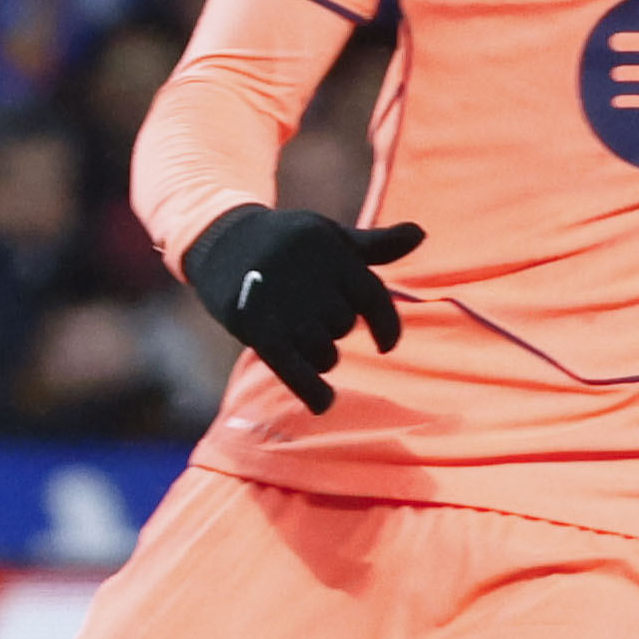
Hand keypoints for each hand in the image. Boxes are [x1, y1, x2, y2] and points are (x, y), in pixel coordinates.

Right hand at [181, 203, 426, 414]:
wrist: (218, 237)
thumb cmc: (283, 239)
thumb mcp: (326, 235)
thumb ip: (374, 245)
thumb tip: (421, 234)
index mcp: (330, 249)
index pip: (373, 297)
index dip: (386, 326)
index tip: (386, 346)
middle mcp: (308, 274)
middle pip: (343, 326)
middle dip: (332, 330)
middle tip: (307, 317)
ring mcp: (280, 300)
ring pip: (322, 350)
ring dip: (319, 356)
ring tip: (298, 340)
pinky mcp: (254, 324)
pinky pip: (292, 366)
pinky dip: (311, 389)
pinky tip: (323, 404)